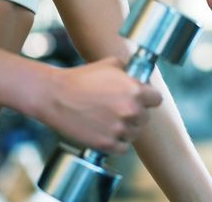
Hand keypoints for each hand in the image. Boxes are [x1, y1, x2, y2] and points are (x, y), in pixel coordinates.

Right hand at [37, 57, 161, 153]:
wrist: (55, 95)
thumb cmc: (82, 77)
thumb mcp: (111, 64)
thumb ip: (129, 70)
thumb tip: (140, 74)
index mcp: (136, 91)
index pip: (157, 100)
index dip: (148, 99)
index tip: (141, 100)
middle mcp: (131, 110)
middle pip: (145, 118)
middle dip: (135, 114)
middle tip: (120, 110)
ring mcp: (119, 128)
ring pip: (134, 134)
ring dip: (126, 129)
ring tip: (110, 121)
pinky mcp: (106, 143)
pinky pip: (122, 148)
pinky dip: (116, 143)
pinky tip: (107, 133)